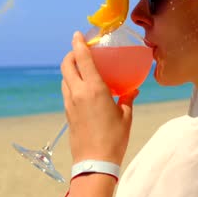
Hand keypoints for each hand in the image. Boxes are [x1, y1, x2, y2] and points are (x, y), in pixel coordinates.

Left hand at [60, 32, 138, 165]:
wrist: (94, 162)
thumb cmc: (113, 138)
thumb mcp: (126, 116)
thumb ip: (127, 98)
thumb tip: (132, 89)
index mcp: (94, 89)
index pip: (81, 58)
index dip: (78, 43)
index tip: (78, 34)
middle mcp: (78, 92)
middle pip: (66, 65)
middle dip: (70, 54)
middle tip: (79, 51)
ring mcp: (70, 103)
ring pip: (64, 78)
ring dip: (70, 69)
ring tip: (82, 69)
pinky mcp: (67, 113)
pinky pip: (67, 91)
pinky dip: (71, 83)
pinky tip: (82, 89)